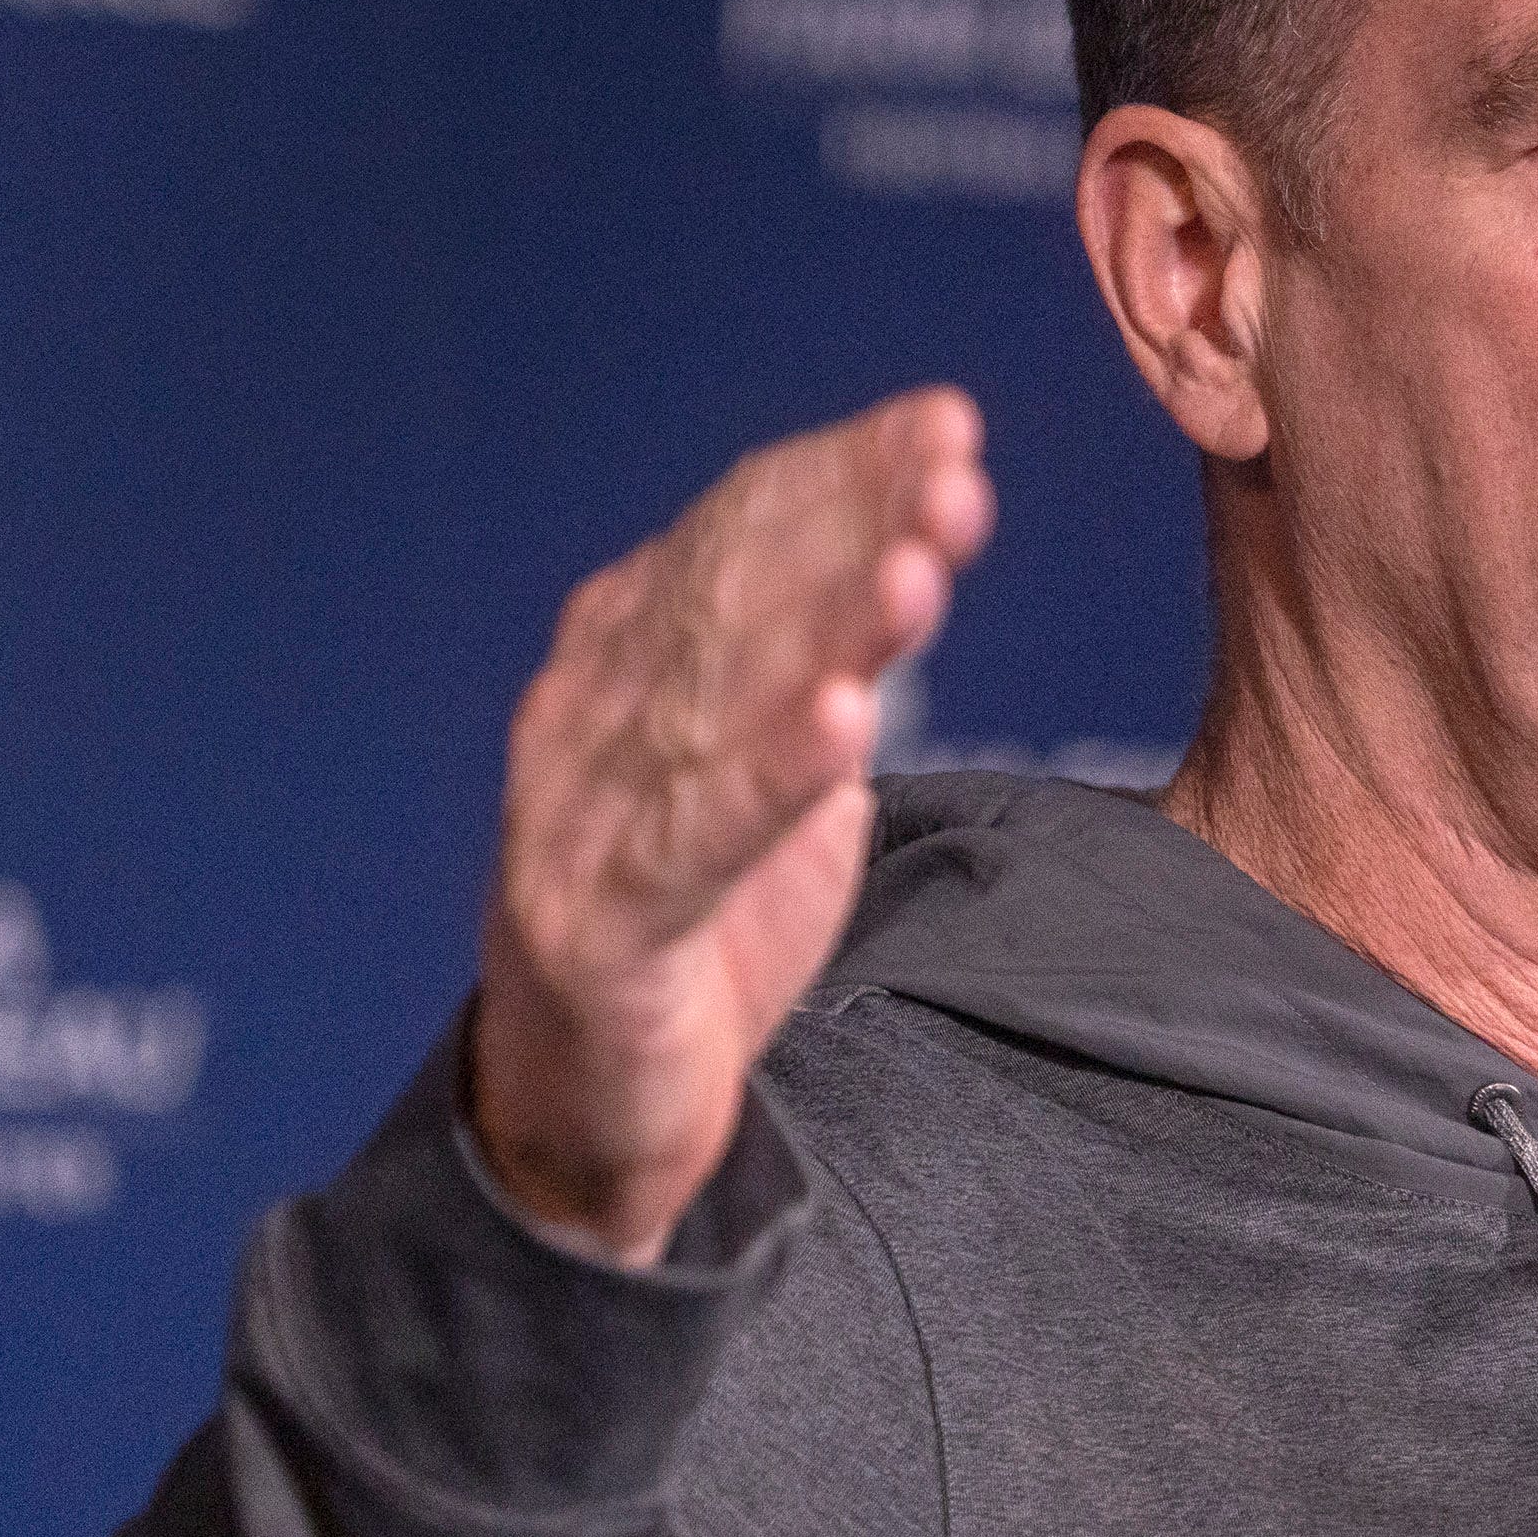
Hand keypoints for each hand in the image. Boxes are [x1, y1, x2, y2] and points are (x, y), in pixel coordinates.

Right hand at [470, 388, 993, 1263]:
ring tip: (921, 569)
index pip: (733, 531)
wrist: (586, 1108)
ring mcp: (580, 821)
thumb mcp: (766, 769)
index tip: (948, 427)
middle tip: (956, 470)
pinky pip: (694, 841)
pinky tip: (846, 724)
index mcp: (622, 655)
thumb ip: (815, 663)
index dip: (842, 474)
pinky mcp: (599, 930)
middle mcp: (589, 714)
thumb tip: (909, 537)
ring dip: (827, 630)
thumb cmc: (695, 918)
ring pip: (716, 702)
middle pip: (731, 595)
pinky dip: (769, 777)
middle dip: (851, 526)